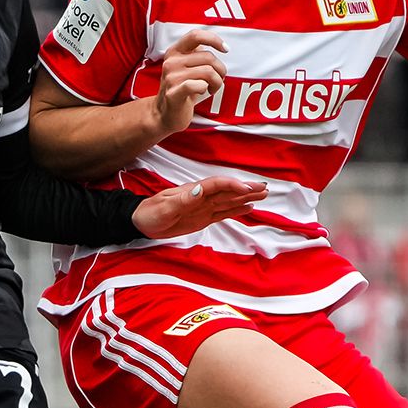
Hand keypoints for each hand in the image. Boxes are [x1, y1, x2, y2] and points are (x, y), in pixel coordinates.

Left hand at [131, 176, 268, 238]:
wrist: (142, 222)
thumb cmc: (150, 213)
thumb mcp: (164, 207)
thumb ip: (183, 200)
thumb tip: (199, 191)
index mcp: (193, 191)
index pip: (217, 185)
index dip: (232, 185)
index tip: (247, 188)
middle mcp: (201, 196)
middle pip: (228, 190)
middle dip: (246, 188)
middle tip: (265, 187)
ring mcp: (204, 206)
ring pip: (229, 200)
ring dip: (246, 197)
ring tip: (263, 194)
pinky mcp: (203, 217)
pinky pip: (223, 212)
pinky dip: (237, 209)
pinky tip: (248, 207)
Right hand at [149, 27, 227, 134]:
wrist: (165, 113)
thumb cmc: (182, 88)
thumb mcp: (187, 66)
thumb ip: (198, 54)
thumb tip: (221, 45)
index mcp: (175, 51)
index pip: (196, 35)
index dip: (214, 40)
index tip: (225, 49)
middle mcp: (171, 62)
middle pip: (209, 57)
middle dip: (221, 70)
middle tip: (217, 81)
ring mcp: (171, 77)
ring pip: (209, 72)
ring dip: (217, 82)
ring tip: (211, 88)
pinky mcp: (174, 94)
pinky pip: (198, 85)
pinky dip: (206, 88)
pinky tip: (202, 92)